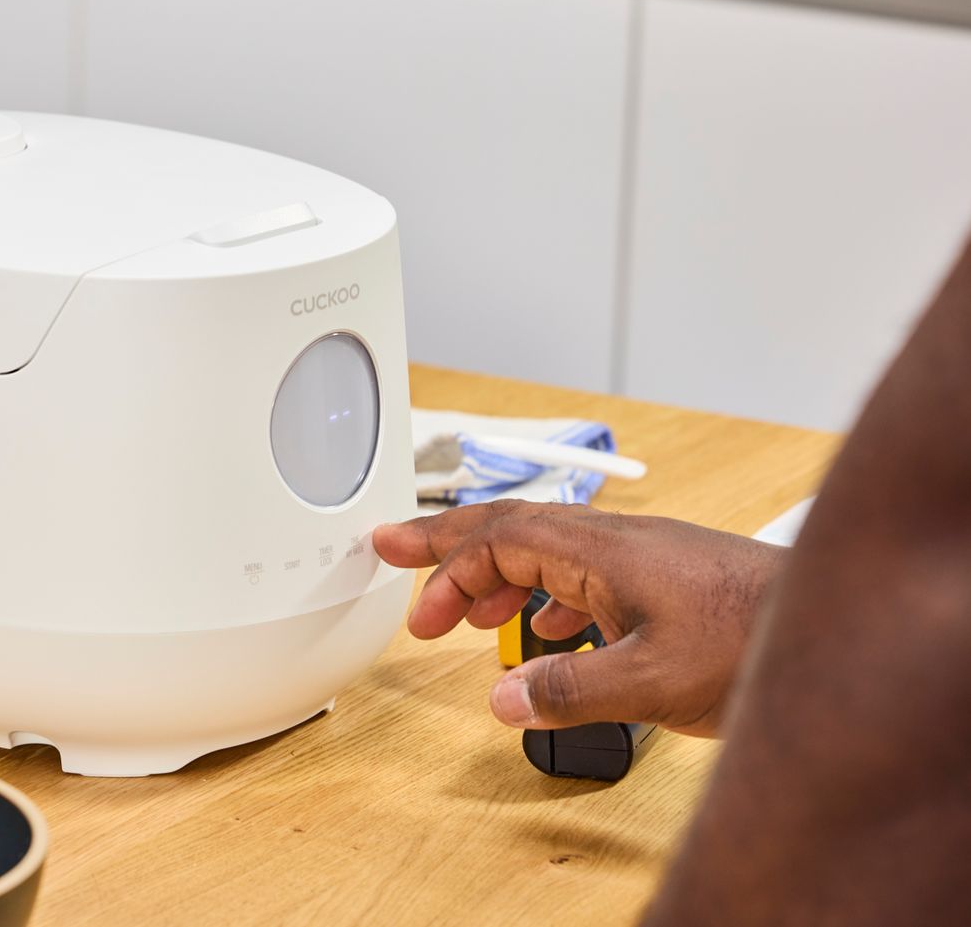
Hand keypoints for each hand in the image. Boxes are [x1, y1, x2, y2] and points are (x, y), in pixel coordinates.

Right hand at [372, 500, 784, 735]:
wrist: (826, 627)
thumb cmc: (751, 639)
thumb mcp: (649, 681)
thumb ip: (568, 690)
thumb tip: (503, 699)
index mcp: (599, 551)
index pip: (497, 539)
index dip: (441, 560)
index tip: (403, 585)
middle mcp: (613, 542)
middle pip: (510, 528)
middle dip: (448, 547)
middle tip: (400, 565)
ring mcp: (638, 556)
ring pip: (544, 548)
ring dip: (494, 574)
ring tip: (464, 614)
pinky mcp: (659, 577)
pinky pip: (578, 570)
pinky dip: (542, 593)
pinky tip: (547, 628)